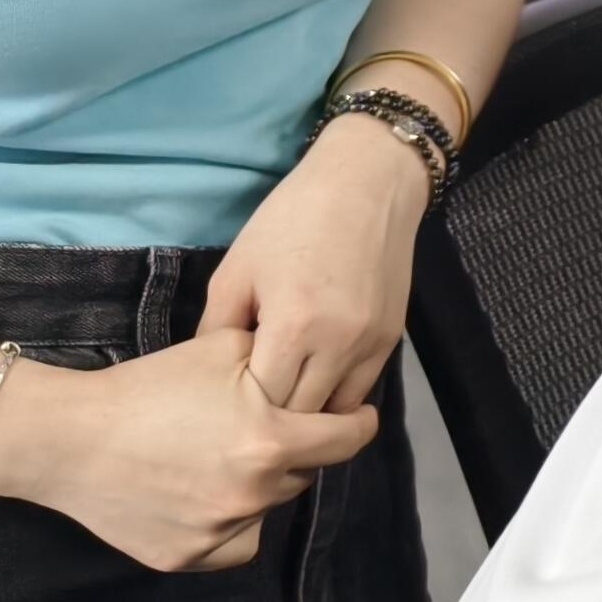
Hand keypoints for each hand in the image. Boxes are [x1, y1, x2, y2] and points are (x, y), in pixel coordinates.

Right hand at [0, 327, 380, 572]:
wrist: (67, 437)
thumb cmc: (147, 386)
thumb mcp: (222, 350)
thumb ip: (280, 357)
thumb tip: (322, 360)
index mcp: (271, 442)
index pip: (348, 439)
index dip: (357, 422)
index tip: (357, 416)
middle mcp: (252, 493)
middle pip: (305, 472)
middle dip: (297, 450)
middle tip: (267, 429)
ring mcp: (218, 531)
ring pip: (269, 507)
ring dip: (262, 485)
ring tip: (222, 457)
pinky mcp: (185, 557)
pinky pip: (235, 543)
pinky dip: (233, 524)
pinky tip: (211, 496)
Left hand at [205, 112, 434, 413]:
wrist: (368, 183)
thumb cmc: (290, 220)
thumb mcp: (237, 271)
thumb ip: (217, 330)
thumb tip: (208, 377)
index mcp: (294, 328)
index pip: (265, 402)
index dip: (242, 407)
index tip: (225, 402)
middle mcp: (339, 345)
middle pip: (302, 414)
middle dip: (274, 417)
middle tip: (249, 407)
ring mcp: (372, 344)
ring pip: (339, 410)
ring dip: (309, 411)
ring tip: (283, 399)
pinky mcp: (393, 338)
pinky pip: (363, 387)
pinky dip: (337, 392)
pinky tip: (314, 379)